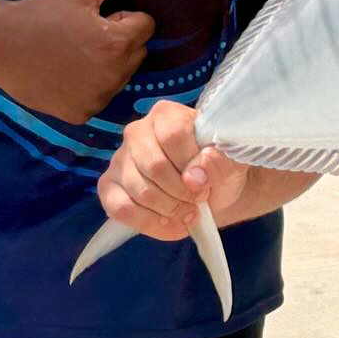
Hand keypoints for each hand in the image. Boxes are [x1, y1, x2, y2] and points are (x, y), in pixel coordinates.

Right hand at [0, 0, 157, 122]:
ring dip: (108, 65)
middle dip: (119, 41)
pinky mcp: (81, 115)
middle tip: (85, 34)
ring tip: (74, 53)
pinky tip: (66, 74)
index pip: (146, 25)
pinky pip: (100, 97)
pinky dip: (90, 87)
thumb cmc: (43, 11)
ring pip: (121, 76)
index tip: (95, 17)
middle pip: (137, 52)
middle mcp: (114, 76)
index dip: (122, 17)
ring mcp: (97, 99)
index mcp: (118, 44)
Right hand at [97, 101, 250, 240]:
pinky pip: (119, 208)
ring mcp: (120, 159)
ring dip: (167, 209)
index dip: (190, 164)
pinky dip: (147, 222)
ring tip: (186, 212)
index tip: (205, 183)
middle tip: (197, 201)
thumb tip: (195, 175)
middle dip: (180, 192)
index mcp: (166, 115)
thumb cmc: (217, 170)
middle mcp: (137, 131)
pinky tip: (167, 222)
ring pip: (138, 189)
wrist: (211, 193)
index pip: (172, 134)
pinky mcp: (109, 187)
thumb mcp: (229, 163)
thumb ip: (218, 162)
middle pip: (153, 165)